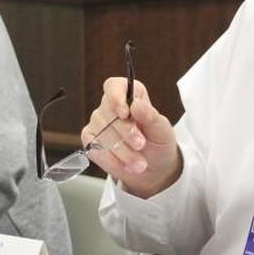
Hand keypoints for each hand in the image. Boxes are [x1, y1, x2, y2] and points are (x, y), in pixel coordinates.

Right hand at [82, 77, 181, 198]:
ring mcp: (98, 123)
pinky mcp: (90, 142)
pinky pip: (94, 149)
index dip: (116, 98)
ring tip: (140, 164)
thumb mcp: (162, 129)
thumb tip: (136, 105)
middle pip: (107, 112)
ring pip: (101, 134)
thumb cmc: (158, 142)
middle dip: (125, 133)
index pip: (113, 86)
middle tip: (141, 145)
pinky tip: (125, 166)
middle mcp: (110, 106)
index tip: (125, 113)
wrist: (154, 168)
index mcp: (130, 94)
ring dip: (122, 152)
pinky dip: (111, 161)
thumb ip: (150, 116)